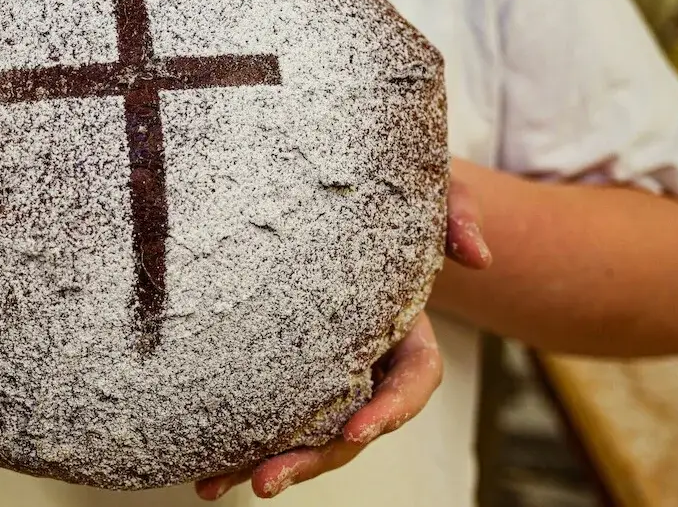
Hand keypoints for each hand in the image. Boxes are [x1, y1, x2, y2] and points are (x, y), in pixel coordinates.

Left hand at [195, 162, 491, 499]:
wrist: (358, 203)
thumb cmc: (400, 202)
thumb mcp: (438, 197)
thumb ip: (459, 218)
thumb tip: (477, 256)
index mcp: (407, 335)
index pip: (413, 382)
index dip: (391, 410)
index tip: (361, 429)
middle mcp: (367, 366)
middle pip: (349, 427)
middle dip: (313, 460)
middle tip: (268, 480)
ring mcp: (326, 373)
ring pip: (303, 433)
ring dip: (262, 463)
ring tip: (214, 485)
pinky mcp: (287, 370)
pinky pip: (267, 411)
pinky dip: (237, 441)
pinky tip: (200, 466)